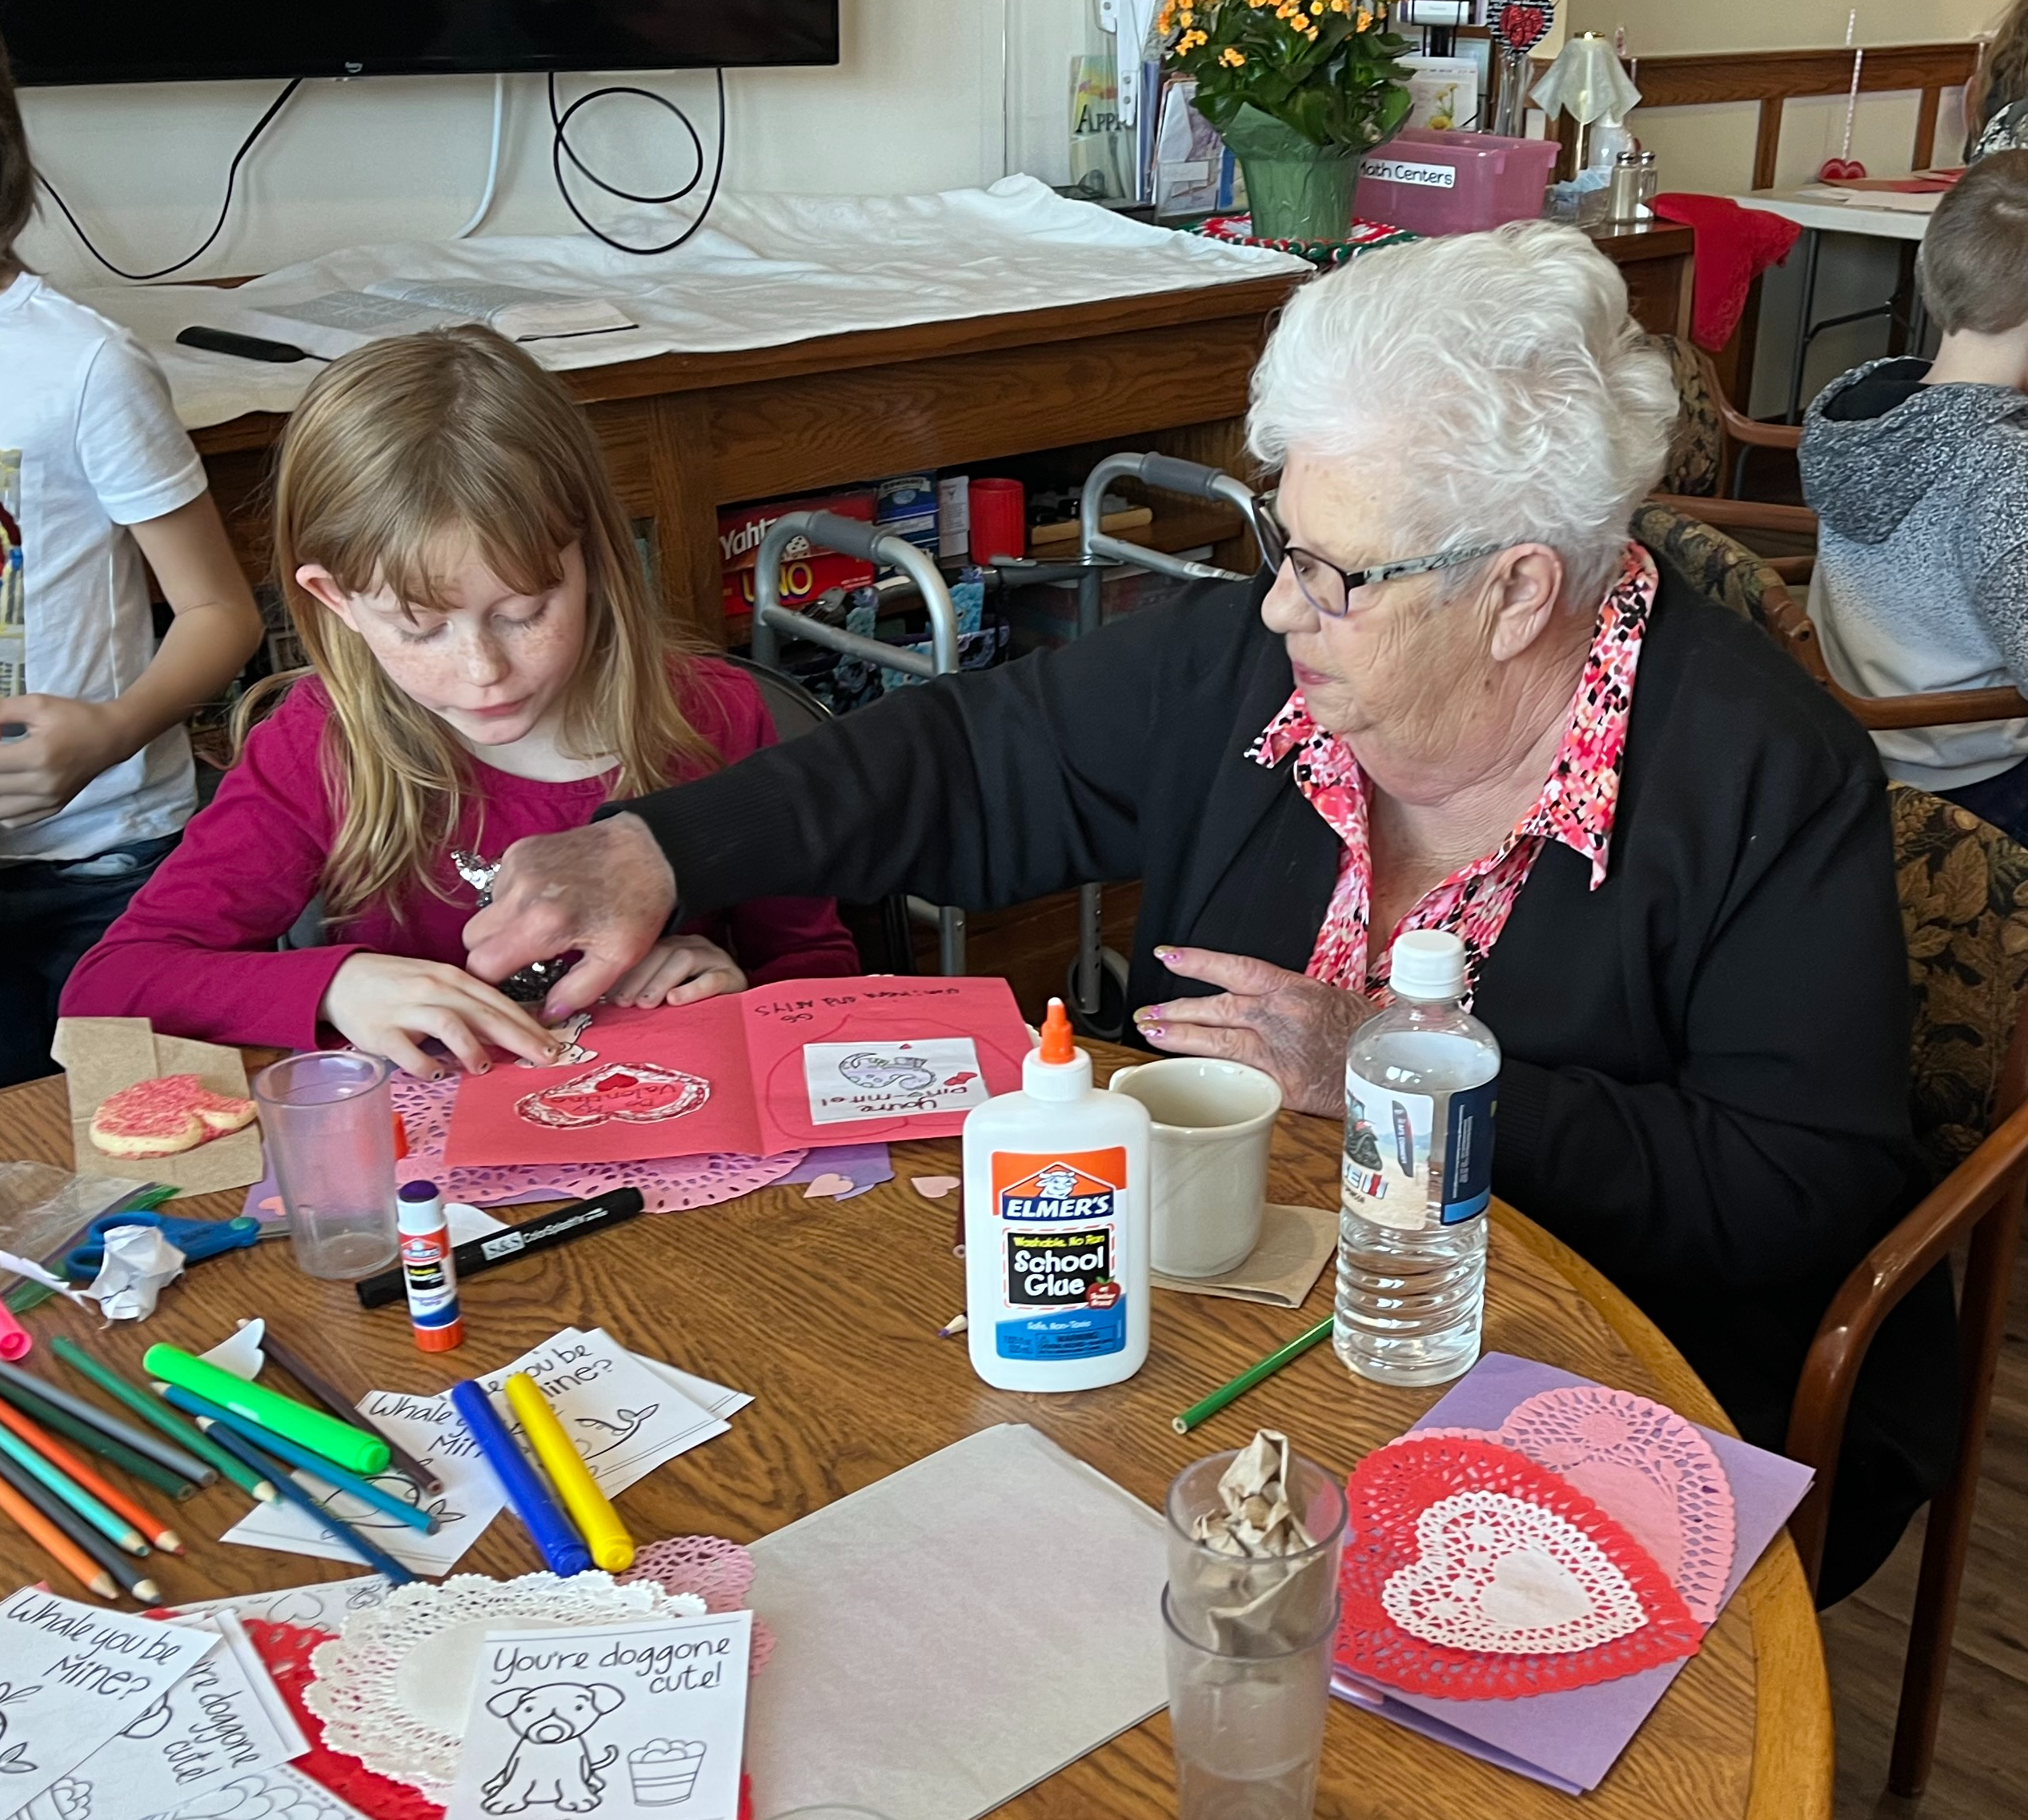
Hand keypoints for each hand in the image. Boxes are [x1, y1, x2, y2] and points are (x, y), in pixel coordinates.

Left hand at [0, 695, 130, 827]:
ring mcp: (50, 800)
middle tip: (1, 757)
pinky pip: (13, 820)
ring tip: (2, 772)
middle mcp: (44, 784)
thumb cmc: (73, 717)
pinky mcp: (54, 808)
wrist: (112, 738)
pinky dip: (2, 807)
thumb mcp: (35, 704)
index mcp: (38, 756)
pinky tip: (6, 789)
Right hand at [320, 953, 564, 1078]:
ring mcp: (406, 1009)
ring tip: (485, 1068)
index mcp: (453, 978)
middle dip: (518, 1037)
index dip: (528, 1024)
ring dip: (471, 1047)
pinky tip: (438, 1073)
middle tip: (544, 1058)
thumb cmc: (399, 985)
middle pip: (483, 1012)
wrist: (341, 979)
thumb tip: (511, 1033)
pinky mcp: (380, 1030)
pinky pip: (406, 1049)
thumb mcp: (440, 985)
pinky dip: (425, 1064)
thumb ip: (473, 1006)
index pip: (498, 1000)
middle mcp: (433, 989)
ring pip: (448, 1023)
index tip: (553, 1044)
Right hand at [463, 814, 676, 1019]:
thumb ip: (579, 991)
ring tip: (543, 927)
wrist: (649, 851)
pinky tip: (547, 901)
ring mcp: (518, 866)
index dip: (490, 981)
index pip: (482, 964)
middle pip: (472, 938)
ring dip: (504, 926)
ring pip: (485, 912)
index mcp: (544, 924)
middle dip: (491, 954)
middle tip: (523, 959)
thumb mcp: (619, 958)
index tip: (507, 985)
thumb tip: (546, 1014)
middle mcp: (521, 892)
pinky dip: (514, 900)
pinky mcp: (520, 850)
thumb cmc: (638, 907)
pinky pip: (499, 887)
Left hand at [607, 934, 746, 1007]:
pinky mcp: (733, 977)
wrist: (737, 1011)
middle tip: (623, 1003)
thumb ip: (641, 991)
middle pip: (662, 951)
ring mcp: (715, 958)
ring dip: (660, 982)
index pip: (645, 951)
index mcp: (673, 946)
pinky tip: (675, 1000)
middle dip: (639, 977)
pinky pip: (712, 978)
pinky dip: (692, 989)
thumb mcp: (664, 994)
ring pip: (684, 959)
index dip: (625, 971)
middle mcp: (693, 945)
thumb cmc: (694, 1006)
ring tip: (645, 1004)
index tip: (608, 995)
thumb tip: (607, 1001)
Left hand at [1133, 945, 1372, 1117]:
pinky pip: (1236, 1073)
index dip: (1198, 961)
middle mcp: (1280, 1015)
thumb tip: (1251, 997)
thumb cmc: (1363, 1034)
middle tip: (1147, 1010)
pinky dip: (1208, 1070)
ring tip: (1152, 1031)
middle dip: (1177, 1006)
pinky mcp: (1279, 1083)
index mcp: (1292, 989)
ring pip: (1218, 1038)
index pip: (1236, 968)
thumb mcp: (1325, 1001)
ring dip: (1180, 1035)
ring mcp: (1277, 1050)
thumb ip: (1285, 999)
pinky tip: (1185, 1070)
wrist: (1393, 1069)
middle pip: (1217, 1005)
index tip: (1168, 955)